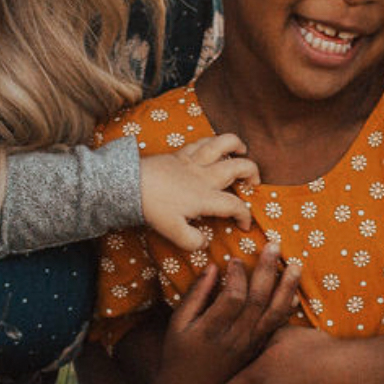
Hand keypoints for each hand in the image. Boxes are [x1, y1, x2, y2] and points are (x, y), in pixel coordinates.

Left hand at [139, 134, 257, 251]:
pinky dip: (213, 141)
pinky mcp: (179, 154)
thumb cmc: (152, 208)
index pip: (235, 205)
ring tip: (243, 150)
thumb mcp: (173, 233)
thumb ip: (192, 241)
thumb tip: (204, 242)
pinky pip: (201, 142)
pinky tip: (215, 144)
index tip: (244, 225)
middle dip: (252, 174)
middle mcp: (204, 176)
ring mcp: (192, 161)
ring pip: (222, 144)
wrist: (129, 184)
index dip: (245, 216)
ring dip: (236, 145)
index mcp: (206, 198)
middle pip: (238, 167)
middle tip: (253, 183)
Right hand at [159, 247, 302, 383]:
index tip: (236, 259)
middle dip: (267, 270)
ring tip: (296, 264)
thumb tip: (214, 267)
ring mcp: (249, 346)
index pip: (233, 297)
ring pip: (273, 314)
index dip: (238, 276)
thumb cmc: (179, 352)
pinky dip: (287, 308)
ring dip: (286, 287)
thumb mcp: (178, 323)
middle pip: (258, 301)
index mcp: (211, 330)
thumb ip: (196, 295)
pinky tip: (293, 292)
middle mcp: (234, 339)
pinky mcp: (257, 350)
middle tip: (274, 244)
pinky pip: (276, 328)